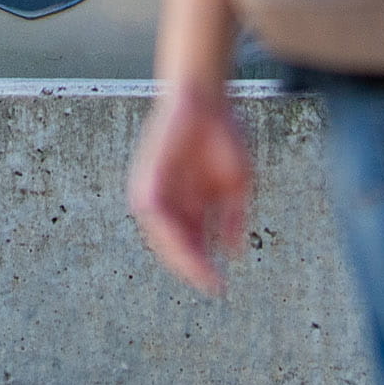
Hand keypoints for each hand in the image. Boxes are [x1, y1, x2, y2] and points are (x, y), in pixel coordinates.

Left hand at [124, 77, 254, 294]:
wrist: (206, 99)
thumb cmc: (222, 135)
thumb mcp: (237, 184)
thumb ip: (233, 217)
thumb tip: (234, 251)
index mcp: (188, 205)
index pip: (191, 244)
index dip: (204, 266)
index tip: (220, 285)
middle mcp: (169, 203)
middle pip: (175, 247)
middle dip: (192, 267)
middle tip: (210, 284)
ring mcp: (155, 193)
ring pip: (162, 237)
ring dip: (181, 257)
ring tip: (200, 271)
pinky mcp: (146, 181)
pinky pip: (154, 217)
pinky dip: (168, 233)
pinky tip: (187, 245)